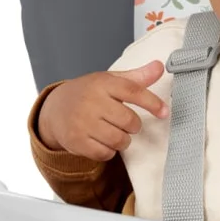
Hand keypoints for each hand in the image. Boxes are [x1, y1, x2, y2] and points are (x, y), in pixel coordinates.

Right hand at [35, 60, 167, 159]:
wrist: (55, 109)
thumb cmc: (89, 94)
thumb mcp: (109, 81)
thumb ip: (136, 78)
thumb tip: (160, 66)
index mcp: (102, 84)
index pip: (133, 91)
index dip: (152, 102)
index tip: (164, 112)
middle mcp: (92, 102)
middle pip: (129, 121)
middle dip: (133, 125)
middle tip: (124, 122)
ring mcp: (83, 122)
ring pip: (119, 140)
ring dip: (122, 140)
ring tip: (113, 132)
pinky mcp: (77, 141)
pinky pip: (105, 153)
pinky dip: (109, 151)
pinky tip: (101, 141)